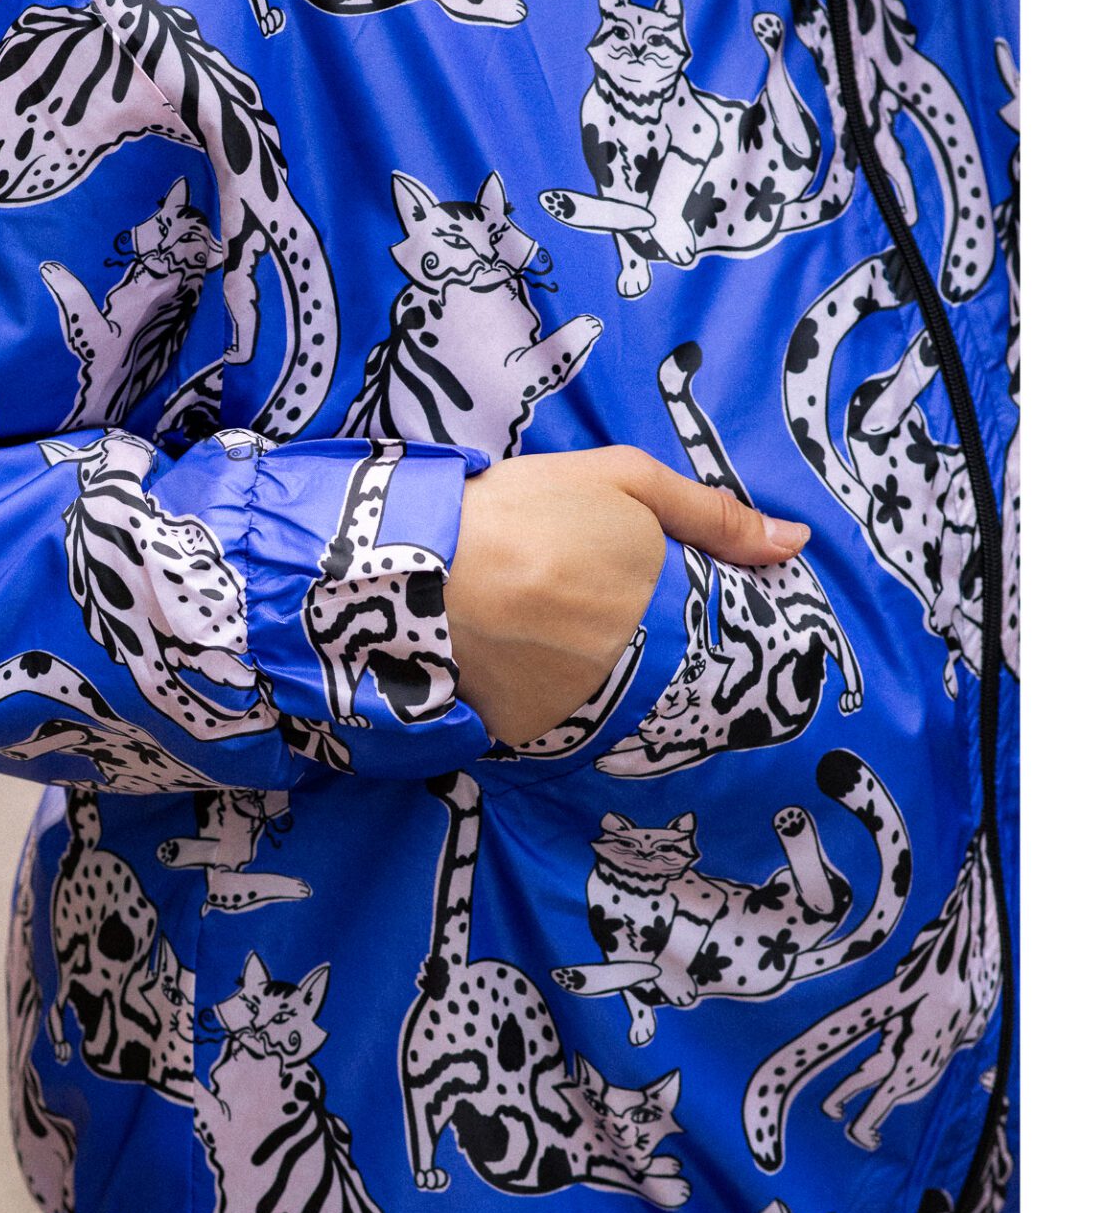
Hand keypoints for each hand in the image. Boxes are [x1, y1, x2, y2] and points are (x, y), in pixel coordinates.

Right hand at [446, 447, 809, 747]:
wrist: (414, 559)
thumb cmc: (520, 507)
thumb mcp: (620, 479)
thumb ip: (712, 512)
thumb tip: (798, 543)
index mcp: (662, 594)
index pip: (709, 625)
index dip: (685, 614)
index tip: (649, 602)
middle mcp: (633, 657)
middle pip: (657, 663)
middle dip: (628, 640)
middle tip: (576, 608)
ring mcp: (584, 701)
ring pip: (608, 697)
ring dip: (587, 673)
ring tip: (538, 628)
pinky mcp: (533, 734)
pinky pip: (555, 723)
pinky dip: (541, 698)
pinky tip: (514, 660)